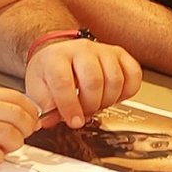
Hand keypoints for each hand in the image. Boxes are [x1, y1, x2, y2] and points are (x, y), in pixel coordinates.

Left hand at [25, 38, 142, 127]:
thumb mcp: (38, 89)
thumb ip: (43, 108)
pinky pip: (133, 74)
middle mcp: (81, 50)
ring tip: (96, 104)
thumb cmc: (50, 72)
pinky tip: (113, 96)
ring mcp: (103, 50)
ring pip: (115, 79)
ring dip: (108, 100)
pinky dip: (127, 92)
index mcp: (57, 57)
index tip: (74, 121)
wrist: (60, 53)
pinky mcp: (120, 54)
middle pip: (94, 81)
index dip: (70, 106)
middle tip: (85, 114)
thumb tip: (48, 122)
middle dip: (91, 105)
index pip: (64, 82)